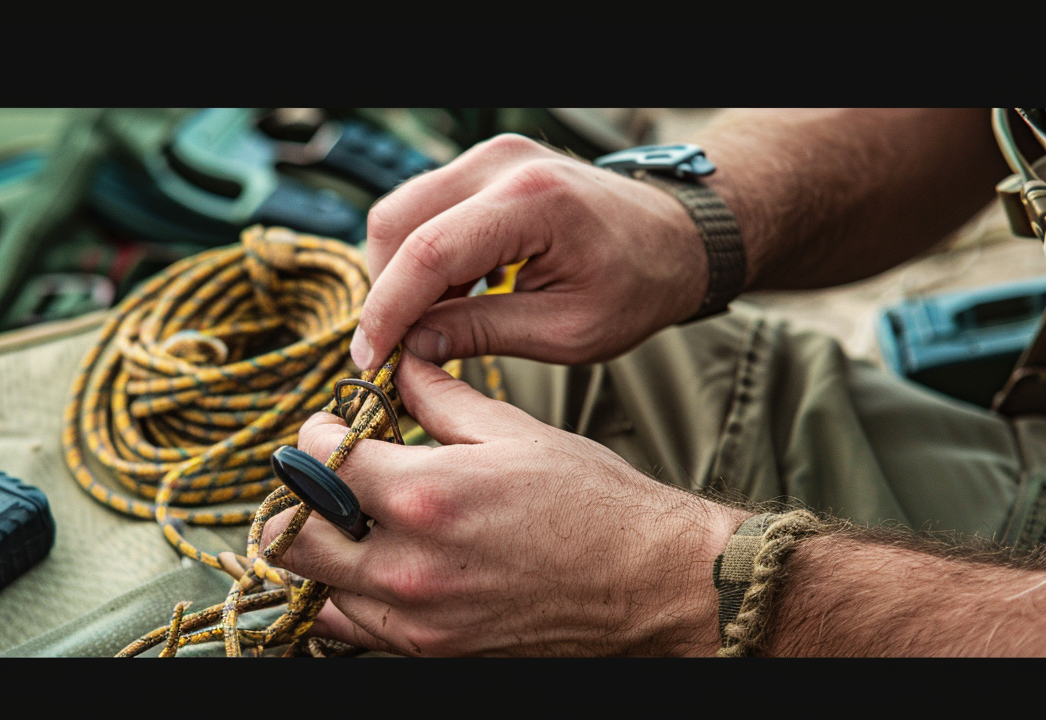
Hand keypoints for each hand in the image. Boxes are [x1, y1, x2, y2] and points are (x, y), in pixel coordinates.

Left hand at [264, 355, 746, 655]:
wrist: (650, 582)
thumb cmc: (594, 505)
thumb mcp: (514, 430)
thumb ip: (440, 396)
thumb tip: (399, 366)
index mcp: (426, 495)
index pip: (316, 462)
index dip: (317, 436)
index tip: (336, 430)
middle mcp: (410, 565)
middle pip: (292, 535)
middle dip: (302, 497)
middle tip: (330, 479)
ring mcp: (417, 616)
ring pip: (314, 586)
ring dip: (321, 549)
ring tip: (355, 522)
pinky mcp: (431, 649)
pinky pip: (349, 629)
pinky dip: (345, 596)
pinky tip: (373, 567)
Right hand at [350, 133, 705, 369]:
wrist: (676, 236)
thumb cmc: (638, 284)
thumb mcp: (567, 331)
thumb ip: (483, 333)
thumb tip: (410, 348)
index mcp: (532, 201)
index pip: (427, 252)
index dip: (386, 312)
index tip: (368, 360)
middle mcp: (502, 163)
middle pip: (397, 222)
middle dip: (386, 292)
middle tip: (398, 348)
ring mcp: (491, 157)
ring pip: (403, 212)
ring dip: (401, 274)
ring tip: (434, 323)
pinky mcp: (485, 165)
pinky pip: (426, 208)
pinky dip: (422, 256)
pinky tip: (452, 295)